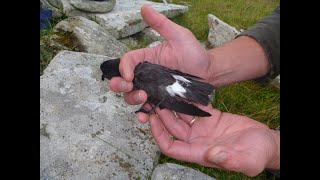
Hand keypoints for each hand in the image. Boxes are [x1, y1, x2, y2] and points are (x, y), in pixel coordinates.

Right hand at [109, 4, 211, 121]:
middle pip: (123, 81)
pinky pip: (146, 108)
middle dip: (120, 85)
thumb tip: (144, 7)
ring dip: (132, 99)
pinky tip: (144, 116)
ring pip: (132, 96)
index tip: (128, 76)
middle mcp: (146, 74)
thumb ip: (161, 24)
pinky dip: (142, 113)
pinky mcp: (160, 101)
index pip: (127, 61)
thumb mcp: (179, 36)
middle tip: (128, 86)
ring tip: (143, 98)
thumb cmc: (194, 53)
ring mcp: (152, 89)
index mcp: (146, 59)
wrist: (208, 73)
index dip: (123, 68)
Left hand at [148, 104, 279, 176]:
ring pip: (182, 117)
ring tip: (164, 92)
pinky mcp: (212, 118)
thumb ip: (229, 159)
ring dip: (172, 106)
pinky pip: (196, 108)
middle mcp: (198, 140)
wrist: (267, 142)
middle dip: (162, 116)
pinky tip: (184, 89)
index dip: (159, 135)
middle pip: (173, 129)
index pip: (171, 147)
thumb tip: (211, 154)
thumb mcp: (247, 160)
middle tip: (154, 100)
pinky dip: (189, 100)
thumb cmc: (258, 155)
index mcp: (200, 152)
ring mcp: (204, 128)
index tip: (151, 121)